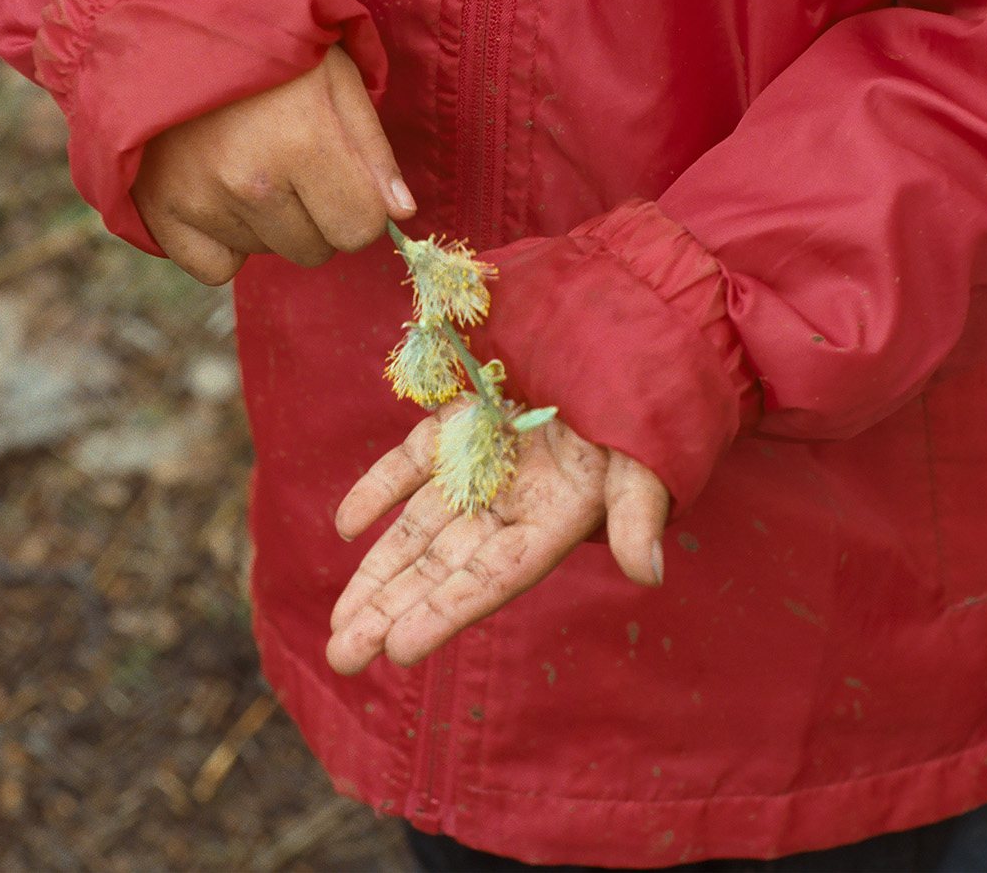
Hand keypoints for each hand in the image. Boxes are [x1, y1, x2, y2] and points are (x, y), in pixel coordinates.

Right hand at [130, 45, 415, 284]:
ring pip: (268, 254)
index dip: (360, 204)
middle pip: (316, 250)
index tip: (341, 173)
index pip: (359, 230)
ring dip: (268, 221)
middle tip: (289, 159)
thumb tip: (401, 212)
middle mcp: (251, 182)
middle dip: (315, 214)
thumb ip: (373, 148)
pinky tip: (219, 194)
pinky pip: (215, 269)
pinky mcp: (160, 212)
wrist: (164, 22)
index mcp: (303, 143)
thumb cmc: (263, 42)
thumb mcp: (334, 74)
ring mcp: (201, 201)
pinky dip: (223, 243)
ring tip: (246, 158)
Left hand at [326, 408, 669, 674]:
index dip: (442, 613)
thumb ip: (638, 512)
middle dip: (392, 610)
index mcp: (557, 518)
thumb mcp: (645, 454)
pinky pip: (411, 462)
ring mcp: (482, 461)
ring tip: (338, 623)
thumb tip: (647, 575)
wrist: (636, 330)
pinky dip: (377, 489)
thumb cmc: (646, 395)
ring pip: (418, 527)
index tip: (395, 650)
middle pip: (442, 567)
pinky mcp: (461, 420)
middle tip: (342, 656)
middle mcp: (514, 501)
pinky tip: (345, 527)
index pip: (490, 578)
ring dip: (378, 571)